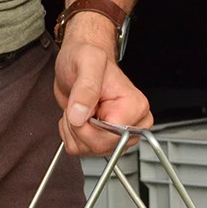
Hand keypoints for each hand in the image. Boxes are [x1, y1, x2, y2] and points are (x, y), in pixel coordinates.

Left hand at [53, 12, 151, 155]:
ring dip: (74, 130)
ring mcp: (118, 134)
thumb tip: (80, 116)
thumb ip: (85, 87)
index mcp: (135, 106)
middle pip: (101, 147)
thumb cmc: (86, 56)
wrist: (77, 60)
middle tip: (79, 105)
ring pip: (89, 151)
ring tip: (79, 107)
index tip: (82, 107)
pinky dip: (71, 134)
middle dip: (79, 128)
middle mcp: (132, 123)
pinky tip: (77, 115)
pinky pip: (81, 150)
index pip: (112, 136)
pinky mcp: (104, 139)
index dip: (88, 126)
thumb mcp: (86, 61)